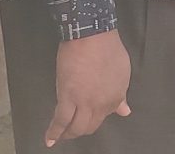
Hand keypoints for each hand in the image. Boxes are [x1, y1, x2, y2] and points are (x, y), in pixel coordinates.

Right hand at [45, 30, 131, 146]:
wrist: (93, 35)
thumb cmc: (107, 46)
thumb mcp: (122, 70)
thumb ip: (121, 93)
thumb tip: (124, 110)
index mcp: (117, 95)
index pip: (106, 115)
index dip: (97, 115)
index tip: (90, 115)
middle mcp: (103, 103)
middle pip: (91, 125)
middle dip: (82, 128)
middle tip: (74, 127)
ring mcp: (85, 102)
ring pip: (77, 128)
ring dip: (69, 134)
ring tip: (63, 134)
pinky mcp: (68, 98)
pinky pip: (60, 122)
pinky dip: (54, 133)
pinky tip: (50, 139)